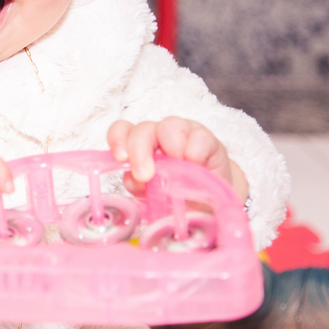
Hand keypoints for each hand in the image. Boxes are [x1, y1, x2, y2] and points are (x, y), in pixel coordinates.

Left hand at [107, 117, 247, 201]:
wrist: (211, 202)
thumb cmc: (176, 194)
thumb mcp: (152, 194)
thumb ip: (138, 185)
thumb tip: (133, 179)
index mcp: (140, 145)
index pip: (122, 130)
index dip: (118, 139)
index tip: (121, 158)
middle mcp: (158, 135)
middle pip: (143, 129)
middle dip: (140, 151)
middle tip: (145, 175)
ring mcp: (184, 133)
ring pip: (169, 126)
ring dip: (170, 148)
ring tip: (177, 169)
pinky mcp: (208, 140)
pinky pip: (199, 137)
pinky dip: (194, 151)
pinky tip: (196, 164)